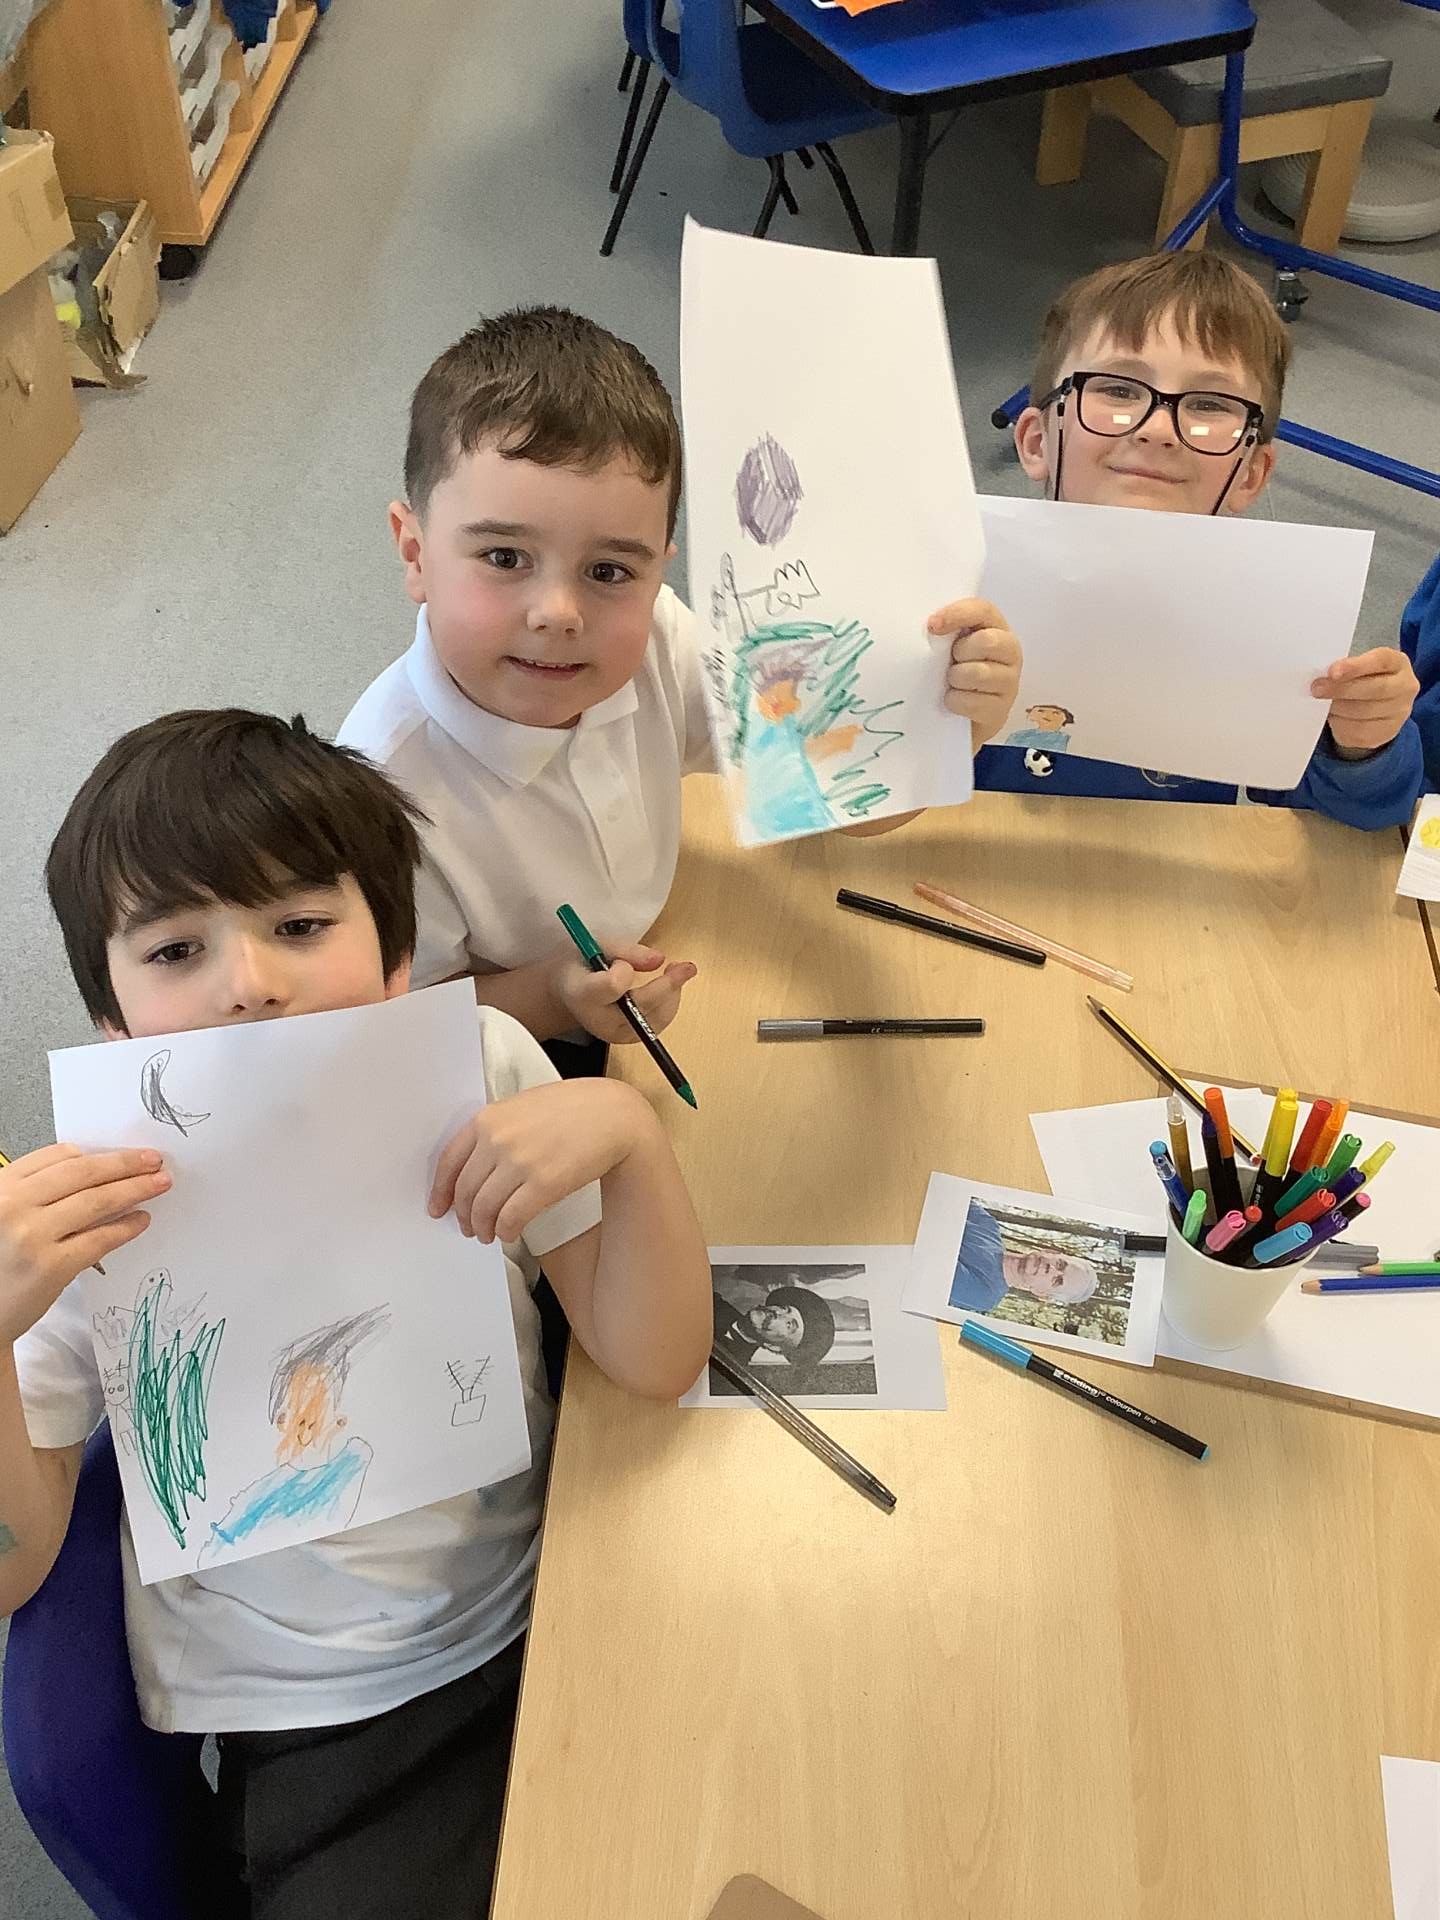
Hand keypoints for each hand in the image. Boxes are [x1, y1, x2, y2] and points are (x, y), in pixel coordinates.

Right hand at [0, 1145, 169, 1346]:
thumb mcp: (5, 1214)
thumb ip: (39, 1193)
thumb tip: (97, 1173)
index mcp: (2, 1186)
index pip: (58, 1156)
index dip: (98, 1154)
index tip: (125, 1154)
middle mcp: (13, 1205)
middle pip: (83, 1173)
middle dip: (125, 1164)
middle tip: (154, 1160)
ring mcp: (32, 1236)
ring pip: (96, 1201)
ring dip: (135, 1189)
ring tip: (159, 1184)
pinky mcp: (51, 1267)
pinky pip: (99, 1239)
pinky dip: (125, 1227)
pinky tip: (141, 1220)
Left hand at [428, 1079, 655, 1244]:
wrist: (612, 1115)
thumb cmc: (571, 1109)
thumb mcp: (522, 1107)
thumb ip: (495, 1131)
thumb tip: (474, 1169)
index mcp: (488, 1119)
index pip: (448, 1161)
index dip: (440, 1191)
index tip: (439, 1208)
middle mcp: (498, 1140)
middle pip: (466, 1190)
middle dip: (464, 1215)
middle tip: (469, 1227)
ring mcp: (521, 1162)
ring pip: (485, 1208)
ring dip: (483, 1228)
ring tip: (488, 1234)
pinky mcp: (544, 1183)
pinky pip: (512, 1217)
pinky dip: (506, 1231)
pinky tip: (510, 1233)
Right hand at [554, 942, 696, 1044]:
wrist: (569, 995)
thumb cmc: (583, 966)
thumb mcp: (598, 945)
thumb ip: (626, 951)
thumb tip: (659, 959)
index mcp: (584, 993)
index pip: (611, 985)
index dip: (625, 969)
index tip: (627, 960)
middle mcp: (600, 1021)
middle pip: (641, 1006)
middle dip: (667, 985)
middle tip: (686, 966)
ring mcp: (616, 1036)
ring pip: (656, 1018)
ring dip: (672, 994)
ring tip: (678, 970)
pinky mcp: (629, 1041)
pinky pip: (657, 1024)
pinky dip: (669, 1003)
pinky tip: (669, 986)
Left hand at [929, 599, 1022, 748]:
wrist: (961, 719)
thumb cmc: (955, 673)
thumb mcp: (951, 645)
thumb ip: (947, 629)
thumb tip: (929, 625)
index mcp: (997, 628)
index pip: (983, 610)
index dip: (957, 614)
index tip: (932, 625)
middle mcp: (1010, 652)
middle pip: (986, 642)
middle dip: (960, 653)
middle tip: (952, 662)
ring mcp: (1010, 682)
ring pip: (978, 673)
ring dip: (955, 679)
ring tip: (952, 682)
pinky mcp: (1000, 710)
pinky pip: (972, 702)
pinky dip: (955, 702)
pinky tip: (954, 701)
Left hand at [1312, 648, 1417, 756]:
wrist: (1378, 705)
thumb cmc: (1363, 677)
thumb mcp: (1359, 666)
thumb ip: (1345, 668)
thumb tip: (1321, 677)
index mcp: (1398, 663)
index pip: (1381, 660)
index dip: (1356, 666)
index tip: (1332, 672)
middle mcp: (1405, 687)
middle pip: (1374, 689)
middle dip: (1341, 689)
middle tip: (1316, 689)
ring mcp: (1400, 712)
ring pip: (1364, 713)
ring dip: (1338, 709)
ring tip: (1324, 705)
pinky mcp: (1388, 733)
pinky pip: (1359, 732)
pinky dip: (1341, 726)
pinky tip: (1334, 718)